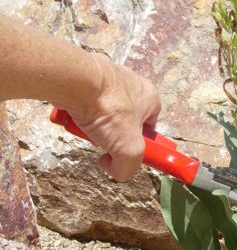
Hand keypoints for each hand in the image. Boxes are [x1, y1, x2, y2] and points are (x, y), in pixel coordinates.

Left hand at [58, 56, 160, 181]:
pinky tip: (72, 117)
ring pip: (104, 112)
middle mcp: (133, 85)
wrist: (75, 81)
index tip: (126, 154)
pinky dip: (79, 112)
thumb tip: (119, 172)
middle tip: (103, 142)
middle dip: (113, 135)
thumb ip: (129, 168)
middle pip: (125, 121)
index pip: (151, 128)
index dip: (140, 144)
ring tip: (85, 127)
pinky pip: (85, 101)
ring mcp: (110, 79)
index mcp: (151, 98)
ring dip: (94, 124)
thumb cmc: (108, 110)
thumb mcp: (129, 150)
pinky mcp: (88, 76)